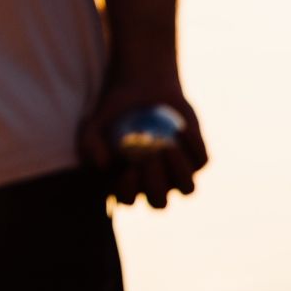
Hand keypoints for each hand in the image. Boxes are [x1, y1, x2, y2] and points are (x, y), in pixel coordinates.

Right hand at [77, 71, 208, 209]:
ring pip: (187, 188)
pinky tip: (181, 130)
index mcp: (128, 185)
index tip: (127, 169)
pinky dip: (193, 146)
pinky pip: (201, 160)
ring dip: (178, 172)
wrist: (141, 88)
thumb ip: (89, 144)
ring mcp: (178, 174)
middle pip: (159, 202)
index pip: (127, 199)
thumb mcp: (92, 124)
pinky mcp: (197, 158)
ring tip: (166, 147)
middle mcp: (155, 186)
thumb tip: (103, 165)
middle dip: (155, 184)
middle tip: (149, 158)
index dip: (128, 191)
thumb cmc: (113, 111)